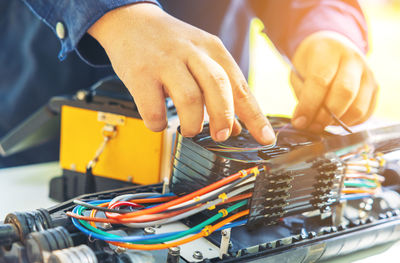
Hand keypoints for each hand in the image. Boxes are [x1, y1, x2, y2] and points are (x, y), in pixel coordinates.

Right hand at [88, 3, 274, 144]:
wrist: (130, 21)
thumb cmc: (169, 45)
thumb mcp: (200, 58)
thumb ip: (219, 91)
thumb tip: (234, 127)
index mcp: (212, 49)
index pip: (240, 85)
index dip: (255, 115)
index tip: (266, 138)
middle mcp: (191, 52)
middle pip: (218, 86)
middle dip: (224, 117)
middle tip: (221, 136)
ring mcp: (165, 62)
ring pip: (189, 98)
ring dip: (193, 123)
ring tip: (189, 130)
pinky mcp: (140, 74)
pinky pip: (154, 109)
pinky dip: (159, 124)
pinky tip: (160, 122)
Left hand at [290, 31, 377, 132]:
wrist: (332, 48)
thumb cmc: (311, 64)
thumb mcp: (298, 72)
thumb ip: (302, 94)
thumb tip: (303, 121)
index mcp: (328, 52)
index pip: (320, 81)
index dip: (309, 105)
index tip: (299, 121)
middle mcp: (352, 60)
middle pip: (344, 93)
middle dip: (325, 116)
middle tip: (312, 126)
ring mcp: (367, 74)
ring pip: (358, 107)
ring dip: (338, 122)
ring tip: (322, 124)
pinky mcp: (375, 88)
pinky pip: (366, 113)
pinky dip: (349, 123)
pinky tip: (335, 121)